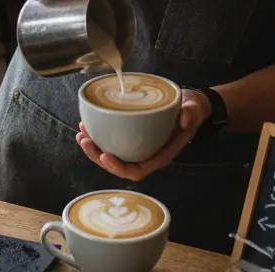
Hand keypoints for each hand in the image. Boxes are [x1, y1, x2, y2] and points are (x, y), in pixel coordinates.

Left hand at [76, 90, 210, 181]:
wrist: (189, 105)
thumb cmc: (191, 111)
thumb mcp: (193, 111)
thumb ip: (190, 115)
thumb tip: (185, 118)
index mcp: (159, 156)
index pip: (136, 170)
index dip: (118, 167)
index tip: (104, 155)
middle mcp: (146, 154)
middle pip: (118, 165)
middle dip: (98, 156)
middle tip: (85, 140)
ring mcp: (137, 146)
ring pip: (112, 155)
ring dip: (93, 148)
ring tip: (81, 135)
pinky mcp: (132, 136)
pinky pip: (112, 142)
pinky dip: (98, 136)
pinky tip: (87, 126)